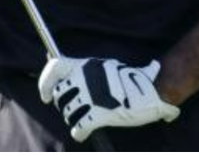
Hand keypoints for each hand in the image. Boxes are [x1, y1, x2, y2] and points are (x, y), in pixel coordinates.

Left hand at [38, 56, 179, 143]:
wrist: (153, 89)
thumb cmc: (129, 79)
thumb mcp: (104, 66)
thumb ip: (85, 70)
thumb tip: (61, 65)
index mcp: (85, 65)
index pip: (54, 67)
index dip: (44, 82)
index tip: (44, 95)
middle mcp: (85, 79)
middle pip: (59, 94)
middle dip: (62, 105)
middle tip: (70, 110)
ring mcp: (92, 96)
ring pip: (68, 112)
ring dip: (71, 118)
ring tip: (79, 121)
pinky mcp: (100, 114)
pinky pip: (79, 127)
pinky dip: (78, 132)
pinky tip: (81, 133)